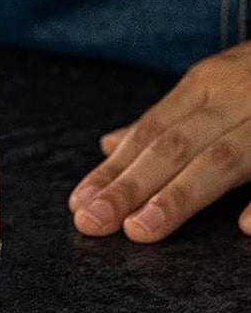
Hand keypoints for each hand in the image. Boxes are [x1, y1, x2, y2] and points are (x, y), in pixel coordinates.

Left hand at [69, 41, 250, 240]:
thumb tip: (109, 145)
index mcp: (209, 84)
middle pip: (177, 145)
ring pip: (226, 158)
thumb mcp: (217, 83)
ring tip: (143, 229)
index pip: (150, 132)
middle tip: (93, 223)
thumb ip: (169, 119)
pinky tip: (246, 227)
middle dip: (131, 186)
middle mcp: (240, 95)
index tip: (79, 204)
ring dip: (182, 195)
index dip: (113, 170)